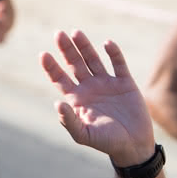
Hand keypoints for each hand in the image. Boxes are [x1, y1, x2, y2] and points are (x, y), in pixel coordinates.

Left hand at [40, 31, 155, 162]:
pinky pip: (118, 64)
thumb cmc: (106, 142)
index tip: (43, 54)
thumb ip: (69, 121)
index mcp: (77, 99)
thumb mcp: (84, 135)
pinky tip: (107, 43)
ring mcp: (107, 84)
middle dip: (66, 49)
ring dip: (85, 46)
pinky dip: (114, 53)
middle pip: (75, 64)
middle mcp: (90, 88)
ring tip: (76, 32)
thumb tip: (57, 104)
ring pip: (93, 60)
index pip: (60, 78)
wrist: (133, 145)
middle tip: (58, 34)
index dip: (51, 67)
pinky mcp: (125, 83)